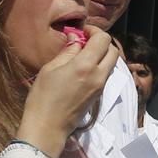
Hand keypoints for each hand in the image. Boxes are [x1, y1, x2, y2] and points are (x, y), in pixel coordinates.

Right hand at [16, 26, 121, 157]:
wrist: (47, 127)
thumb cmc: (43, 97)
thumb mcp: (51, 68)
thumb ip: (68, 51)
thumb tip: (76, 38)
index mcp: (86, 66)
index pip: (103, 40)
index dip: (94, 31)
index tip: (82, 32)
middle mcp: (99, 75)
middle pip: (113, 50)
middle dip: (102, 42)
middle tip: (84, 41)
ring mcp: (101, 87)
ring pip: (111, 63)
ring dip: (102, 54)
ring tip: (82, 54)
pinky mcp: (99, 95)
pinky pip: (106, 74)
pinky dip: (100, 66)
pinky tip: (83, 68)